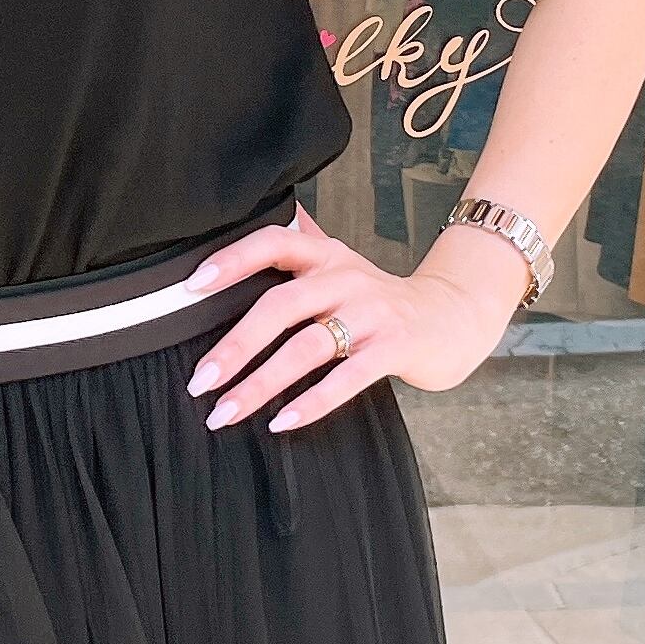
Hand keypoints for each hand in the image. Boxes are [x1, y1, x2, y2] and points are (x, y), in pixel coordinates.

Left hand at [185, 209, 528, 436]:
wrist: (454, 315)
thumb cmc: (383, 300)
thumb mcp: (341, 266)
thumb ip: (301, 248)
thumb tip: (250, 220)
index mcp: (326, 256)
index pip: (273, 243)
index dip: (231, 260)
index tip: (189, 288)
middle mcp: (346, 278)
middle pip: (281, 306)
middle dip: (235, 345)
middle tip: (199, 380)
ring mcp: (372, 313)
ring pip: (308, 347)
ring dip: (262, 383)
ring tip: (226, 412)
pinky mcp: (396, 348)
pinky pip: (348, 378)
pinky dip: (313, 402)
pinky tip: (282, 422)